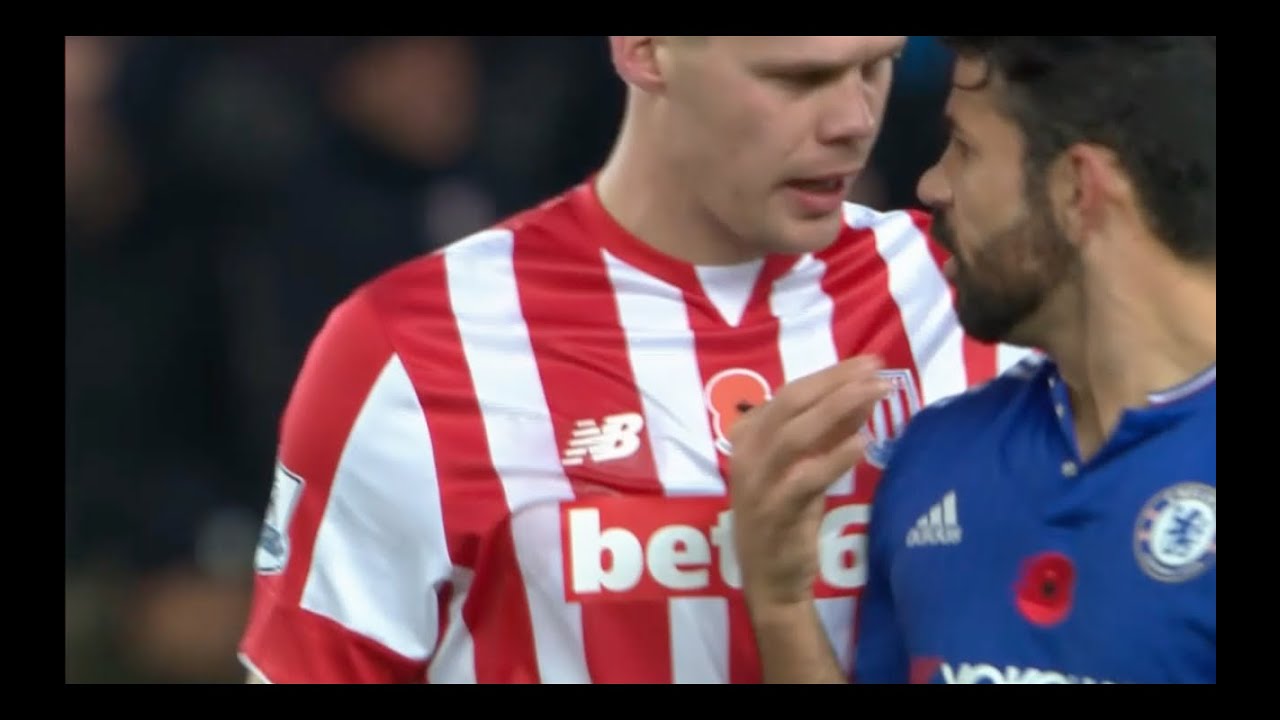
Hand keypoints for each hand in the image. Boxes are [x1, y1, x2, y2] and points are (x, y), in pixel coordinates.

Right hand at [728, 356, 890, 614]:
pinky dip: (833, 458)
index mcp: (750, 438)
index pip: (790, 393)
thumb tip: (861, 395)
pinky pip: (803, 479)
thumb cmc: (788, 520)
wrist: (771, 581)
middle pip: (790, 404)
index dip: (830, 374)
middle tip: (877, 368)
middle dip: (836, 382)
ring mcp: (758, 483)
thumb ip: (828, 434)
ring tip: (875, 393)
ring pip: (794, 435)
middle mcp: (748, 455)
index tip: (869, 361)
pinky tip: (861, 444)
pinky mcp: (774, 512)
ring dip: (837, 409)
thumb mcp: (805, 469)